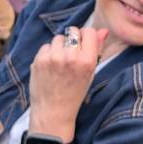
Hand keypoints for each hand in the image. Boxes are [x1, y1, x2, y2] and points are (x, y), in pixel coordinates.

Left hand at [28, 27, 108, 143]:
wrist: (53, 112)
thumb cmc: (74, 93)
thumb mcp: (90, 73)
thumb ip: (96, 50)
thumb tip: (103, 30)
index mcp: (87, 61)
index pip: (89, 32)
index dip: (86, 37)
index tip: (83, 45)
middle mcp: (70, 57)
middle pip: (73, 31)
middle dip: (73, 40)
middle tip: (71, 55)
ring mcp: (53, 58)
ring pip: (58, 38)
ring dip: (60, 47)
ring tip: (60, 63)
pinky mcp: (39, 60)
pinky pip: (46, 46)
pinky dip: (48, 53)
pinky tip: (50, 67)